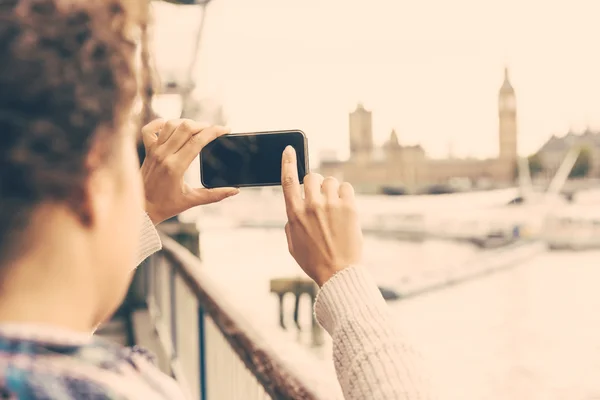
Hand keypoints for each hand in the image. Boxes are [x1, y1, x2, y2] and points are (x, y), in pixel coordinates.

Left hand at [141, 118, 238, 223]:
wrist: (143, 209)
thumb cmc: (166, 206)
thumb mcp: (192, 200)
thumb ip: (215, 195)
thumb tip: (234, 191)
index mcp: (176, 167)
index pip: (198, 141)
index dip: (214, 132)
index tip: (225, 130)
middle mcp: (164, 155)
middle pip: (185, 128)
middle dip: (203, 125)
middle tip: (212, 130)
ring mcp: (154, 151)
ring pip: (170, 125)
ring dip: (185, 123)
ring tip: (196, 128)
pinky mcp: (147, 151)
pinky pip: (150, 129)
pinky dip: (159, 123)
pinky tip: (169, 125)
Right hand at [281, 146, 362, 285]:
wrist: (338, 273)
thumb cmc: (313, 260)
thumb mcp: (292, 243)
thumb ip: (292, 221)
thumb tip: (295, 207)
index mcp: (294, 214)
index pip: (288, 180)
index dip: (287, 162)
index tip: (289, 150)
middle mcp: (311, 206)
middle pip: (311, 177)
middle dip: (314, 184)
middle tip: (320, 197)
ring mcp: (331, 205)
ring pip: (330, 181)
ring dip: (331, 190)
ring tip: (334, 207)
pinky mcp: (349, 208)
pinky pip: (346, 187)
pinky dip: (345, 194)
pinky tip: (344, 208)